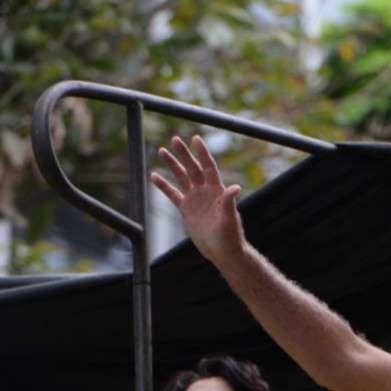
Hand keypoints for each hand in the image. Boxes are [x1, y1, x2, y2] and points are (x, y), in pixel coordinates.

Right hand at [151, 135, 245, 263]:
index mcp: (218, 191)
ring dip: (172, 165)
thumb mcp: (230, 220)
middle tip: (174, 139)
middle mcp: (206, 192)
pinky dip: (163, 186)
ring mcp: (196, 199)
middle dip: (184, 154)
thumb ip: (230, 203)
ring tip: (161, 150)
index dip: (203, 153)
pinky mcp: (186, 210)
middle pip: (193, 168)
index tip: (196, 139)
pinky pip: (173, 194)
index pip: (209, 167)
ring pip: (182, 177)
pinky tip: (154, 175)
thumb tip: (236, 187)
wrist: (222, 252)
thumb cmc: (230, 237)